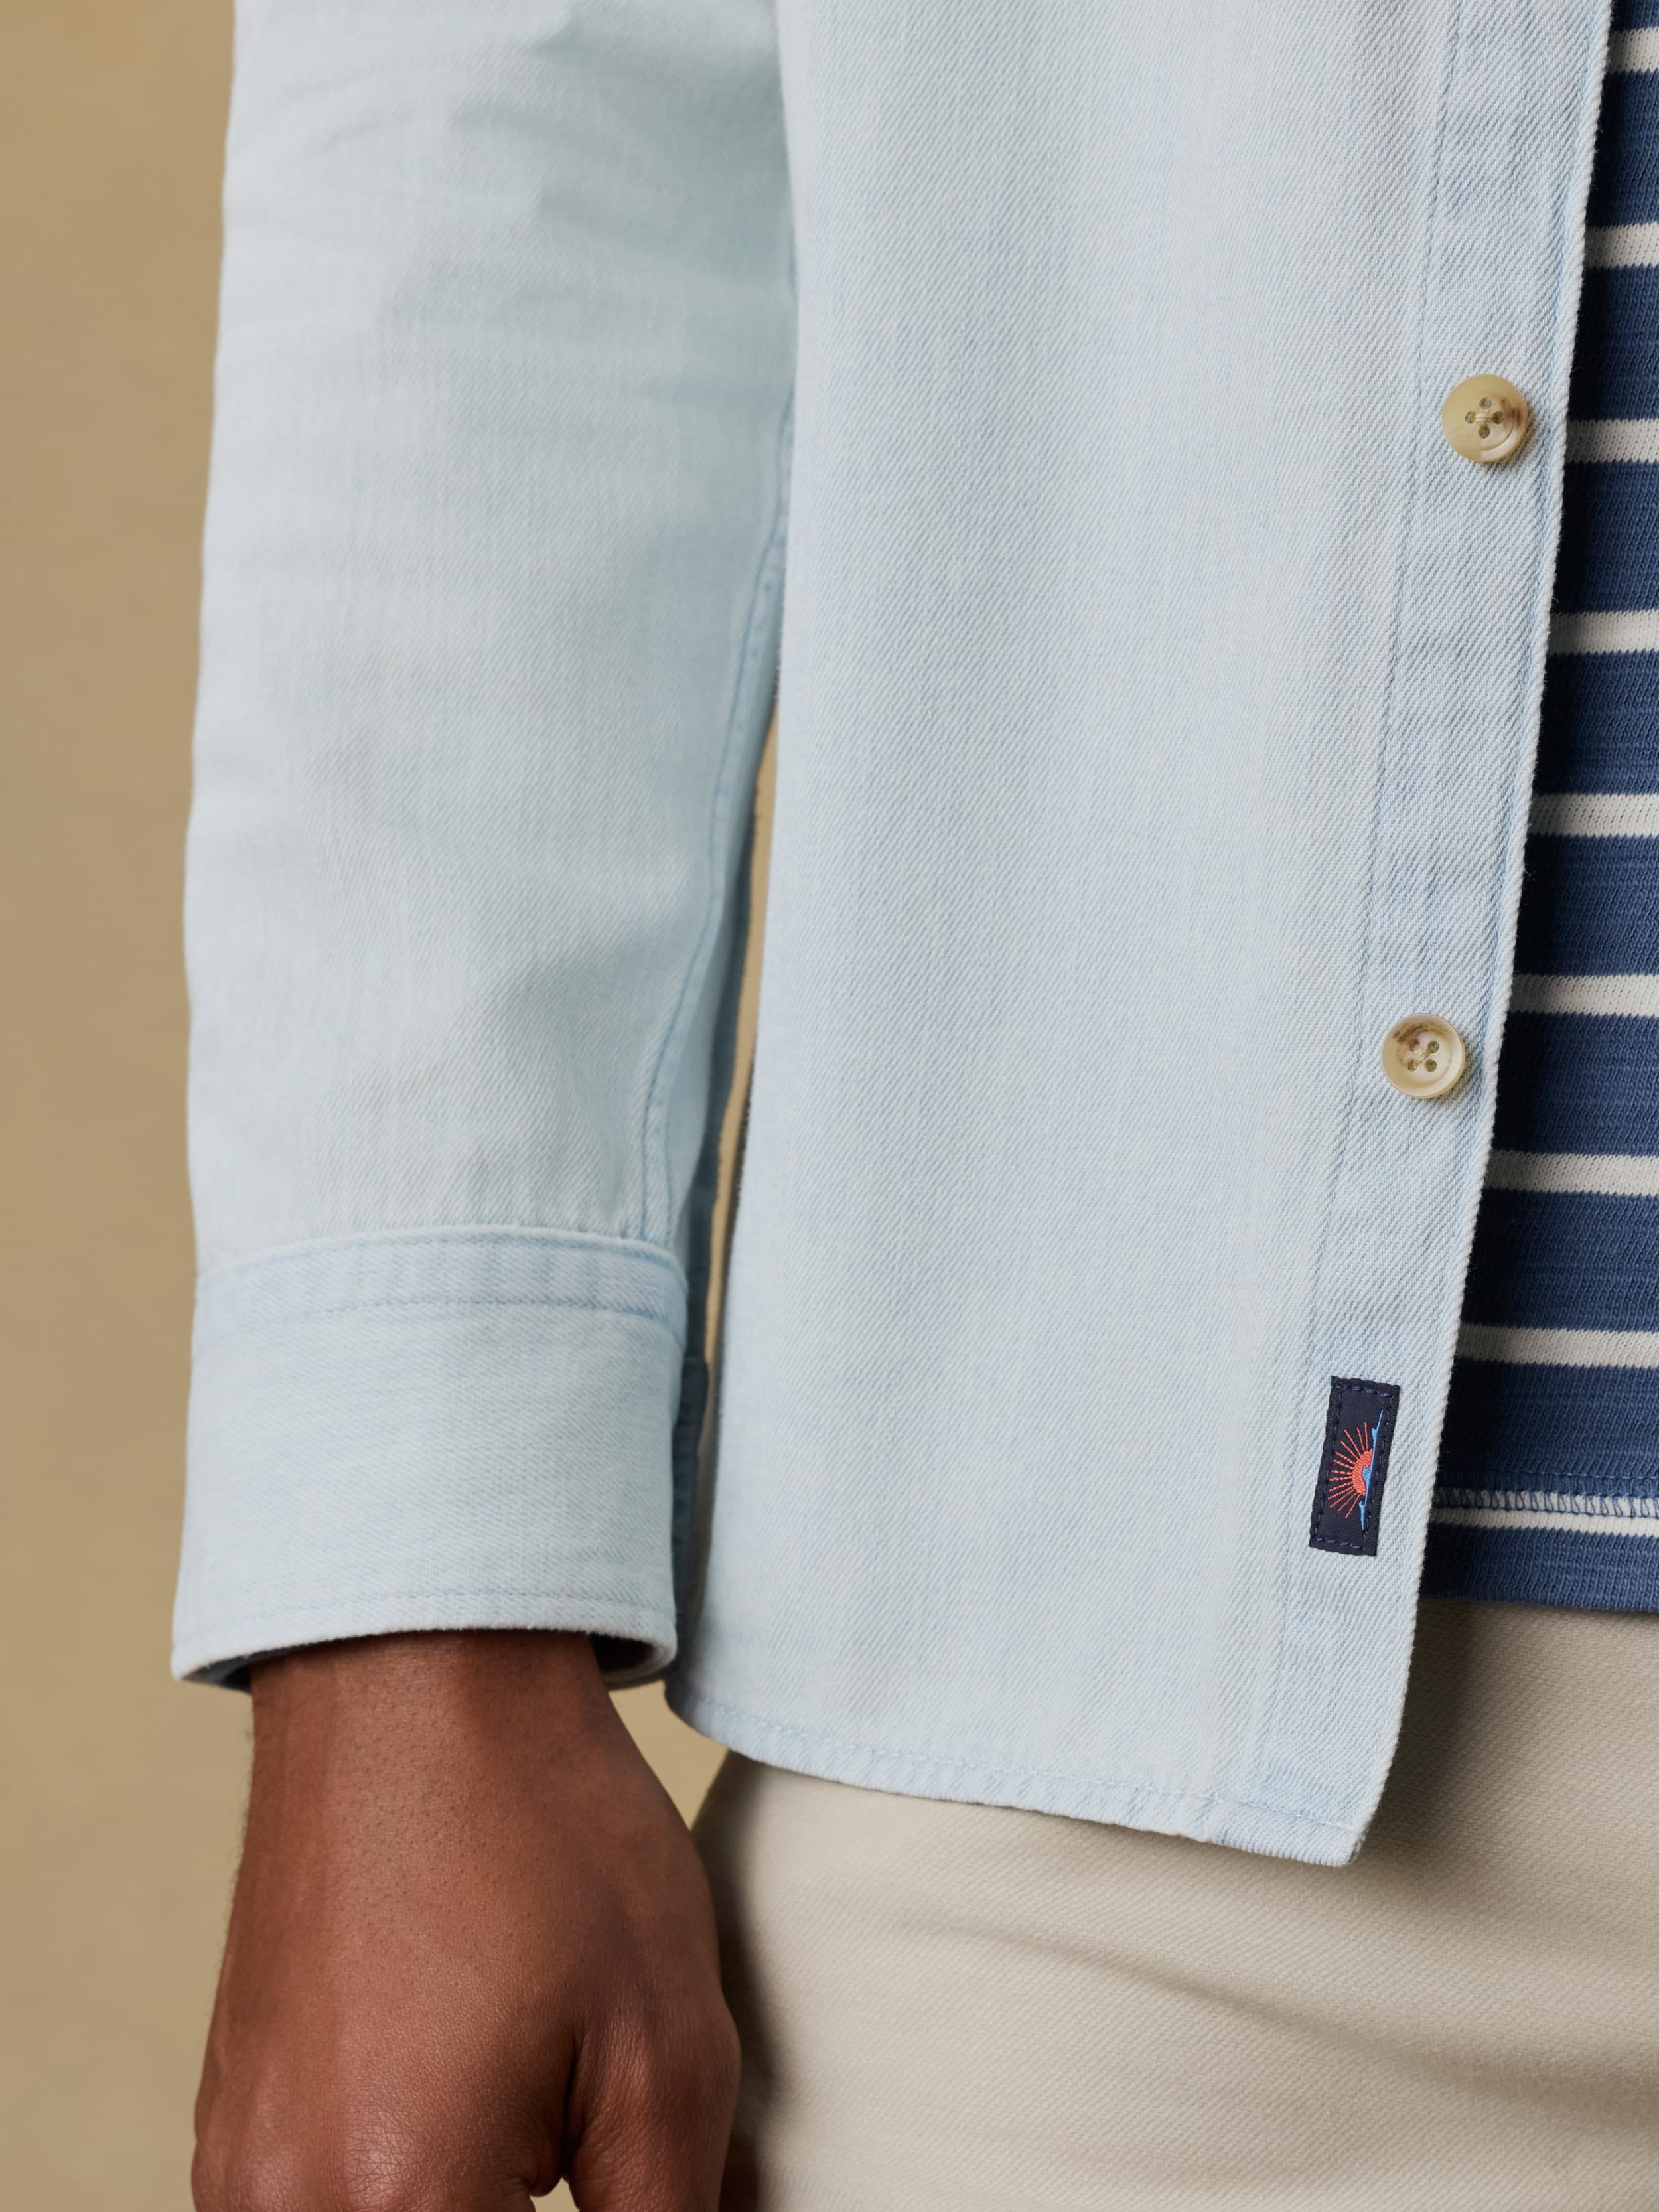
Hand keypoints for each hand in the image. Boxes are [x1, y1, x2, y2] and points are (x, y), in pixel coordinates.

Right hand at [191, 1630, 738, 2210]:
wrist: (411, 1675)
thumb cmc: (546, 1832)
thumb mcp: (663, 2045)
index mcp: (395, 2208)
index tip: (641, 2179)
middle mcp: (283, 2210)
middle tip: (595, 2134)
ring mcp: (240, 2169)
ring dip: (479, 2204)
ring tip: (550, 2118)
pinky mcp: (232, 2121)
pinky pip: (325, 2209)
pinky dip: (410, 2187)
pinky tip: (480, 2105)